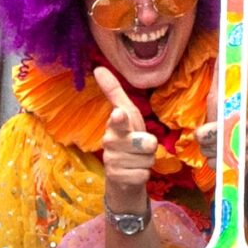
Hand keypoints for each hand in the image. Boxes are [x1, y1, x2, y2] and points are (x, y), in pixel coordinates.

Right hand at [93, 66, 156, 207]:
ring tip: (137, 160)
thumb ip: (115, 93)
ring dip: (147, 161)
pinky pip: (142, 175)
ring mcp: (112, 162)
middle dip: (149, 146)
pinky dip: (143, 175)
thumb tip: (98, 68)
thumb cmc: (127, 141)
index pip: (118, 121)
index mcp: (115, 126)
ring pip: (146, 159)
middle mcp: (110, 143)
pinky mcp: (117, 179)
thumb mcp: (127, 116)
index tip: (119, 115)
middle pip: (144, 142)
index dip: (120, 119)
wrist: (121, 178)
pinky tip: (133, 173)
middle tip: (142, 147)